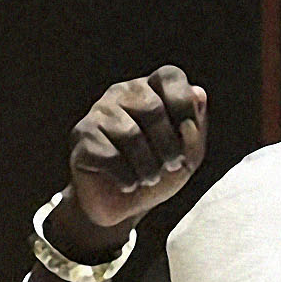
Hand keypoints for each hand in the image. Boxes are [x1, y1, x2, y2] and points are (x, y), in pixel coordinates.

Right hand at [61, 65, 208, 252]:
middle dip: (169, 145)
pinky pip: (109, 155)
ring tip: (149, 179)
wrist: (122, 204)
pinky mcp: (83, 135)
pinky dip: (127, 177)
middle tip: (171, 165)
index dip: (184, 104)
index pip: (170, 76)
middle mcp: (123, 93)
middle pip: (152, 107)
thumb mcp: (188, 157)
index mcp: (152, 90)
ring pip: (129, 134)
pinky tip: (128, 183)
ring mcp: (99, 112)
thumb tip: (197, 95)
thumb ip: (196, 130)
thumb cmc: (159, 173)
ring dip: (148, 167)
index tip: (188, 133)